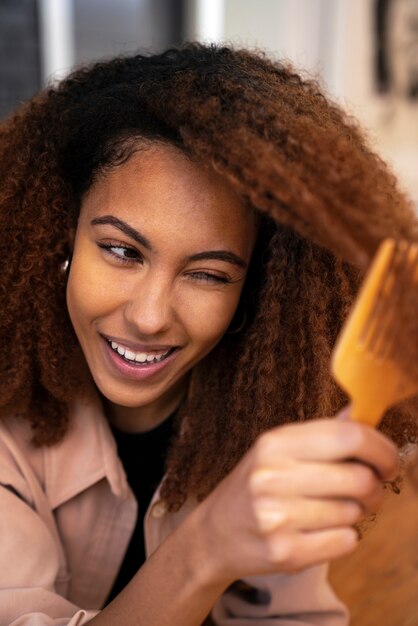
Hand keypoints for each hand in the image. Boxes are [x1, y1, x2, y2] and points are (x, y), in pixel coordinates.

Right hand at [194, 415, 397, 584]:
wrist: (213, 534)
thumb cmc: (253, 486)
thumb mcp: (276, 450)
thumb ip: (320, 434)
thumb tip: (359, 413)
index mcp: (274, 444)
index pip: (347, 436)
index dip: (381, 448)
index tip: (388, 459)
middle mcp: (273, 477)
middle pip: (359, 478)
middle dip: (376, 486)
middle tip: (370, 490)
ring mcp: (278, 517)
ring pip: (354, 512)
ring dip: (356, 512)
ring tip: (335, 510)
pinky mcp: (286, 553)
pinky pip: (345, 541)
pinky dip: (345, 537)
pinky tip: (324, 530)